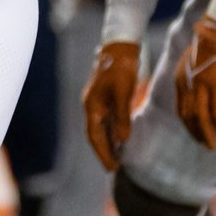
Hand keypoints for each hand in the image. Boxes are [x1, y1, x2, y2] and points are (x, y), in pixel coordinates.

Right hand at [83, 42, 139, 170]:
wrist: (120, 47)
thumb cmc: (121, 68)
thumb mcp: (124, 93)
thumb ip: (122, 117)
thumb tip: (122, 140)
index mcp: (91, 106)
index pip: (94, 136)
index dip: (102, 153)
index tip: (111, 168)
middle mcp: (91, 107)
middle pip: (95, 135)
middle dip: (103, 152)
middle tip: (113, 168)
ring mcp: (97, 102)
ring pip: (100, 128)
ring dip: (107, 144)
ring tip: (117, 158)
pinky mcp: (105, 98)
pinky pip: (106, 120)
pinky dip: (112, 132)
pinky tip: (120, 139)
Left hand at [174, 16, 215, 149]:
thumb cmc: (215, 41)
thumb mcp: (205, 61)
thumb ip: (211, 79)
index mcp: (180, 78)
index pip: (180, 107)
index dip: (187, 122)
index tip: (194, 132)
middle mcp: (185, 83)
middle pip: (187, 115)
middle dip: (195, 132)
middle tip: (204, 144)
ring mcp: (199, 84)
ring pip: (199, 116)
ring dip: (205, 132)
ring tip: (211, 145)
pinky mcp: (214, 83)